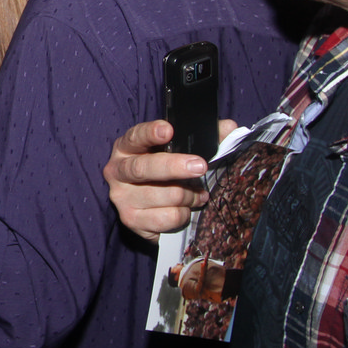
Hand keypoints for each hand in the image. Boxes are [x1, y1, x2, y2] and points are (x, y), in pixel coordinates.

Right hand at [102, 118, 234, 241]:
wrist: (149, 207)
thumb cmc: (163, 173)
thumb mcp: (177, 151)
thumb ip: (202, 137)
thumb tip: (229, 127)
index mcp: (126, 148)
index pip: (135, 136)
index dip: (151, 133)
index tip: (168, 130)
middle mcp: (118, 172)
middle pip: (144, 168)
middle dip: (175, 167)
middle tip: (200, 167)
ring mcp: (122, 198)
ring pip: (164, 195)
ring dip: (189, 196)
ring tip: (199, 194)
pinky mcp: (131, 220)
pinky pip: (166, 218)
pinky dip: (183, 215)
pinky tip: (185, 209)